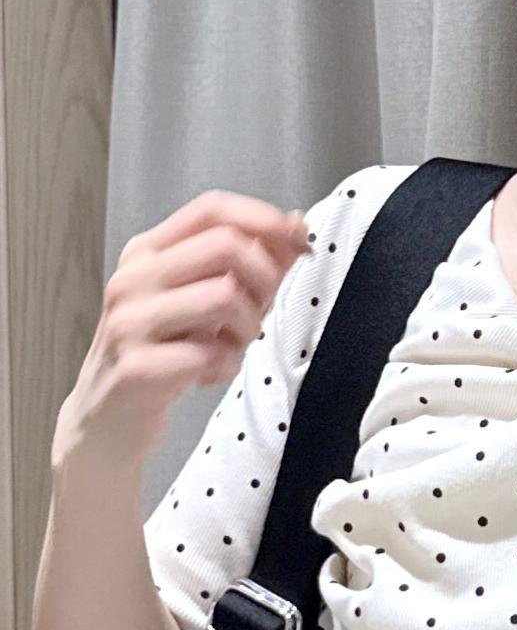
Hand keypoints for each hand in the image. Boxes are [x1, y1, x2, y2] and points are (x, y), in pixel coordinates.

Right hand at [53, 189, 312, 472]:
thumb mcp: (199, 304)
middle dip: (265, 280)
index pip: (211, 210)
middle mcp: (134, 277)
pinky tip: (211, 374)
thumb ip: (245, 267)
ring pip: (224, 296)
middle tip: (260, 315)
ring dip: (248, 328)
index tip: (298, 240)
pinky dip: (226, 366)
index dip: (263, 219)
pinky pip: (211, 353)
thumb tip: (294, 228)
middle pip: (225, 246)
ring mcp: (131, 320)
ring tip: (233, 348)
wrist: (106, 419)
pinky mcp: (138, 366)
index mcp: (147, 252)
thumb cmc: (159, 357)